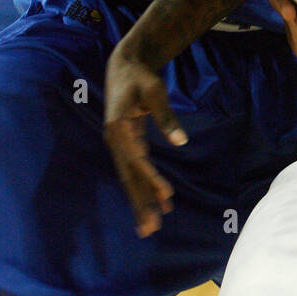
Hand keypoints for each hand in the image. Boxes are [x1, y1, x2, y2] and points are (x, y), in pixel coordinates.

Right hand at [104, 48, 187, 236]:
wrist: (124, 66)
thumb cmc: (141, 77)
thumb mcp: (155, 91)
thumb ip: (166, 116)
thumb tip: (181, 140)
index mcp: (119, 127)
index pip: (138, 159)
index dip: (152, 178)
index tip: (166, 195)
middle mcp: (115, 140)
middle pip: (129, 176)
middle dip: (140, 203)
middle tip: (150, 229)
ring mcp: (118, 144)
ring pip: (131, 177)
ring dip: (141, 200)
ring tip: (152, 226)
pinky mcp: (125, 144)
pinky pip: (135, 170)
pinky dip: (145, 186)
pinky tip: (159, 200)